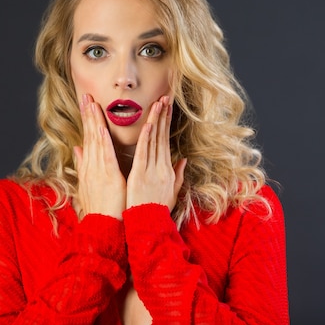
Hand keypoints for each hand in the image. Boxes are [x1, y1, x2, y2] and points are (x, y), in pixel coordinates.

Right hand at [73, 94, 126, 219]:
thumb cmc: (100, 209)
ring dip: (94, 121)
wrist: (102, 228)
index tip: (86, 104)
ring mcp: (98, 171)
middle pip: (89, 135)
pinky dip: (103, 141)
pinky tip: (101, 127)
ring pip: (96, 141)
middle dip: (87, 114)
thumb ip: (83, 164)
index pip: (88, 138)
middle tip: (86, 95)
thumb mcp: (88, 184)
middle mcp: (91, 166)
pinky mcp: (108, 176)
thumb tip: (77, 148)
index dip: (87, 120)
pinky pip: (106, 155)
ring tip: (92, 103)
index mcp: (89, 167)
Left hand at [126, 96, 186, 210]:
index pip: (166, 141)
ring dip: (156, 121)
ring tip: (158, 103)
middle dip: (164, 116)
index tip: (167, 108)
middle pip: (162, 137)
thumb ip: (178, 175)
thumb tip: (183, 161)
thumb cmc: (158, 211)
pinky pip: (143, 154)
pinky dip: (145, 139)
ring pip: (154, 141)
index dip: (166, 123)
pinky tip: (148, 125)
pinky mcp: (141, 175)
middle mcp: (161, 167)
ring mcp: (151, 170)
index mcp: (167, 169)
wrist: (150, 226)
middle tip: (165, 97)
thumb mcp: (172, 192)